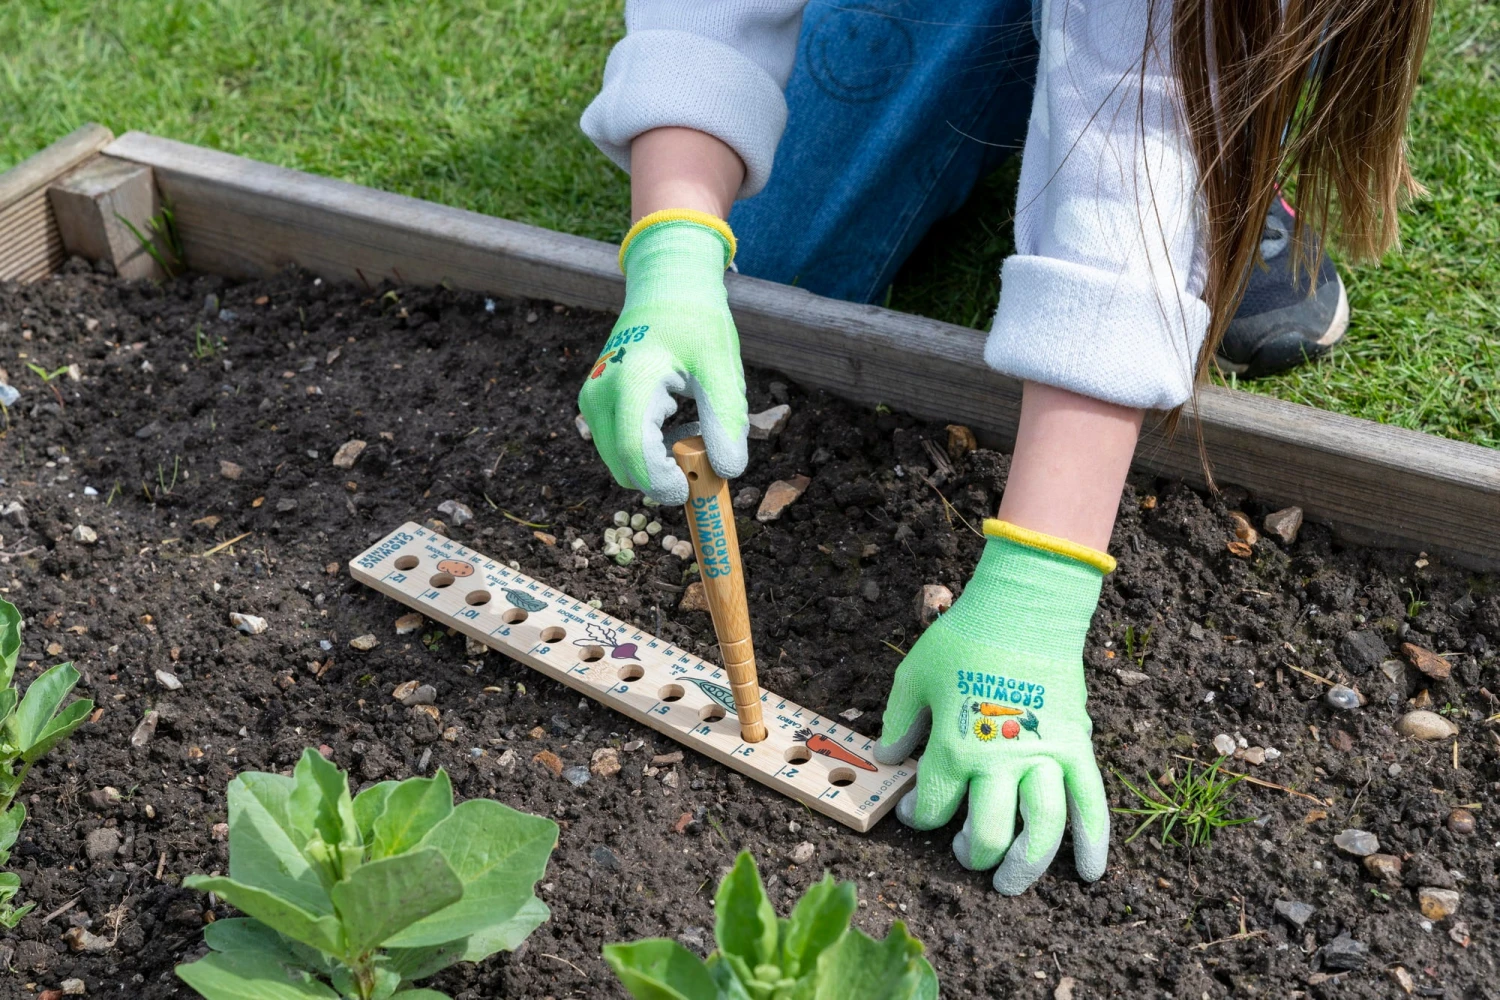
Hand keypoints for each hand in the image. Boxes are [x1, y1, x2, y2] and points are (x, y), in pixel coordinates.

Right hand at [578, 211, 747, 504]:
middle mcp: (600, 395)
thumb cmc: (697, 324)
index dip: (665, 484)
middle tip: (704, 445)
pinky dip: (648, 449)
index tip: (695, 488)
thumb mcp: (721, 367)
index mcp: (632, 382)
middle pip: (626, 469)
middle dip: (665, 475)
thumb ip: (725, 420)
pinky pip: (620, 449)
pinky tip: (673, 417)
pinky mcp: (593, 405)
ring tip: (689, 420)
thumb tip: (728, 472)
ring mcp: (592, 401)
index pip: (637, 454)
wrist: (666, 289)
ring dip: (658, 462)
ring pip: (622, 464)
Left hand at [873, 520, 1113, 894]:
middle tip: (966, 853)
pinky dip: (1092, 843)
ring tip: (1010, 882)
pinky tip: (1087, 873)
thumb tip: (889, 758)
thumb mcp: (914, 676)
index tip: (915, 813)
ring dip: (1026, 866)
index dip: (919, 819)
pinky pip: (1091, 804)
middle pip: (988, 835)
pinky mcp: (1077, 749)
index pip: (934, 808)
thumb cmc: (965, 639)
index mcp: (954, 748)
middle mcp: (999, 763)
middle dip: (972, 854)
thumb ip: (899, 722)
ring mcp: (1043, 759)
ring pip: (1040, 832)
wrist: (1023, 609)